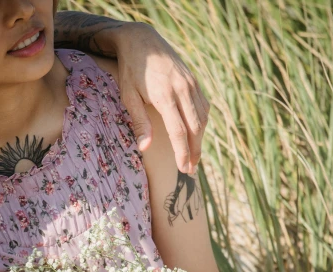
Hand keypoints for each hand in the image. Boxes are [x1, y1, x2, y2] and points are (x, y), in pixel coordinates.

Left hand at [113, 23, 209, 173]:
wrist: (142, 40)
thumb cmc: (130, 70)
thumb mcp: (129, 96)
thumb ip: (139, 123)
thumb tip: (145, 149)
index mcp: (165, 95)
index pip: (178, 131)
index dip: (182, 152)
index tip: (183, 169)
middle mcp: (182, 89)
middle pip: (195, 127)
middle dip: (195, 151)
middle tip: (191, 170)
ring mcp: (191, 84)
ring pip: (202, 118)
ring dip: (200, 139)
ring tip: (194, 157)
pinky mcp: (194, 80)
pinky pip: (203, 106)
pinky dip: (202, 123)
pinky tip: (197, 134)